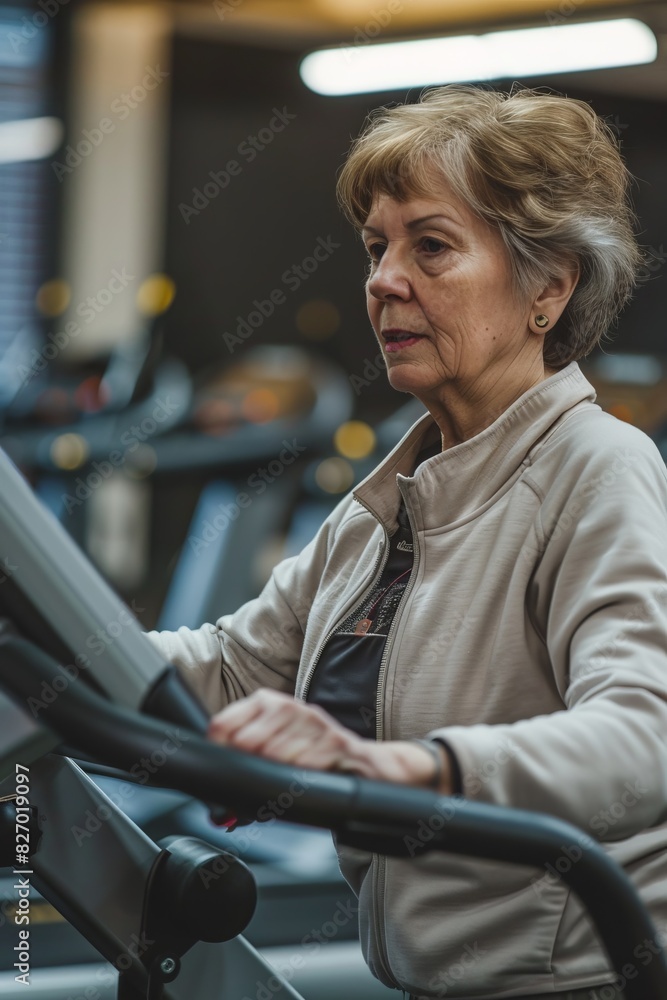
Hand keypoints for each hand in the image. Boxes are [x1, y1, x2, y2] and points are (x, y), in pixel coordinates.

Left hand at [207, 689, 452, 791]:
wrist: (374, 768)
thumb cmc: (319, 762)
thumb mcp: (280, 756)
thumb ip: (249, 772)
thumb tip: (217, 805)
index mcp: (269, 705)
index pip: (223, 724)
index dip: (219, 753)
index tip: (226, 772)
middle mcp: (290, 708)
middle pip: (245, 741)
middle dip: (248, 770)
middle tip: (259, 785)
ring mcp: (316, 724)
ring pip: (274, 753)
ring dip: (275, 776)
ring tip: (287, 785)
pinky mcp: (338, 743)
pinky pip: (306, 762)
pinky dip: (300, 777)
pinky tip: (305, 781)